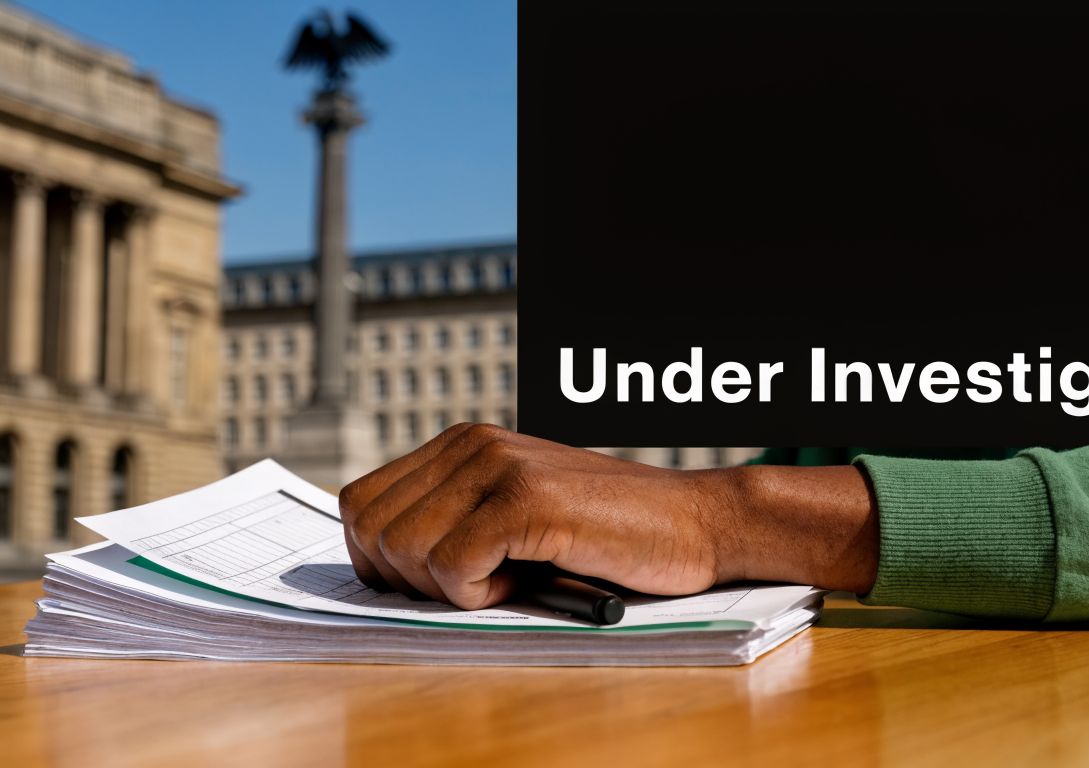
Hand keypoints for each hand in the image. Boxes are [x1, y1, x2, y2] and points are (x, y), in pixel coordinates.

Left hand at [339, 424, 878, 608]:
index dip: (382, 560)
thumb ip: (451, 521)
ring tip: (508, 578)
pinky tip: (524, 580)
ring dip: (448, 587)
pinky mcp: (528, 500)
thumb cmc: (606, 536)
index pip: (360, 504)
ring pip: (403, 550)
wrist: (695, 523)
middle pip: (370, 529)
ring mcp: (498, 466)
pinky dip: (478, 595)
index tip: (436, 581)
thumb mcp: (513, 517)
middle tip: (476, 584)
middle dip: (410, 580)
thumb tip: (374, 565)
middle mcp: (472, 444)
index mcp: (461, 444)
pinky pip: (453, 567)